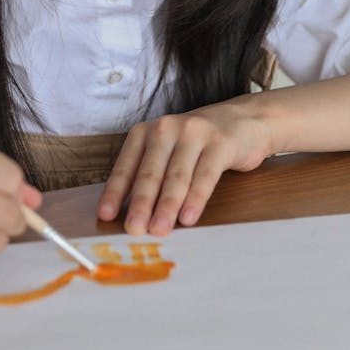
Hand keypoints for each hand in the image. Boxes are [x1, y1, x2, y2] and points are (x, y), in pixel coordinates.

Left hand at [97, 98, 272, 234]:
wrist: (244, 120)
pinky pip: (206, 174)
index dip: (115, 191)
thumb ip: (150, 174)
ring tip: (159, 229)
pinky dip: (196, 197)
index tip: (105, 215)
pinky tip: (189, 217)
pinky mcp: (220, 143)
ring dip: (167, 205)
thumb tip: (131, 214)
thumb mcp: (167, 151)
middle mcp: (167, 128)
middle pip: (151, 171)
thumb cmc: (198, 143)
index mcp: (146, 132)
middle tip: (134, 229)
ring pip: (177, 175)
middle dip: (141, 203)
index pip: (126, 165)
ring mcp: (194, 133)